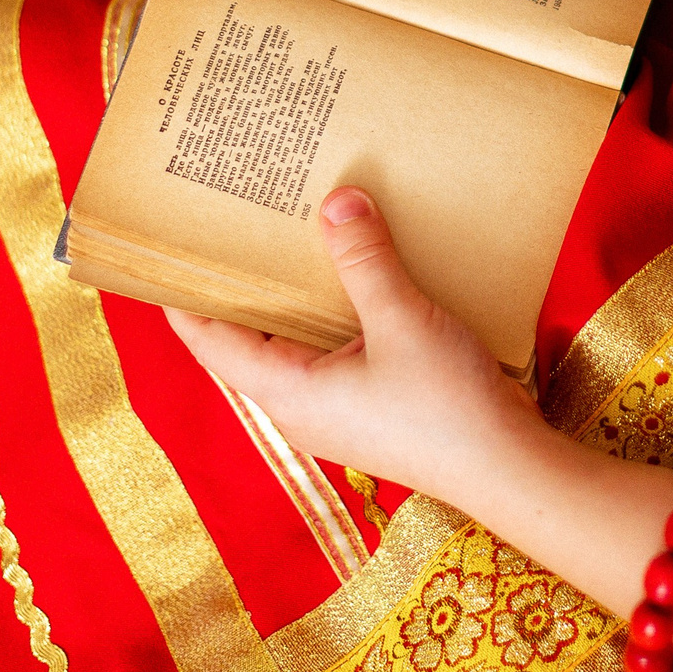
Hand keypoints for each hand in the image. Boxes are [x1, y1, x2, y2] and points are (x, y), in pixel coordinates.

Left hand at [167, 188, 547, 498]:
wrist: (507, 468)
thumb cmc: (447, 407)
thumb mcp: (402, 320)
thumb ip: (365, 260)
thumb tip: (335, 203)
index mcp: (287, 392)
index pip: (210, 341)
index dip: (183, 297)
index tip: (165, 250)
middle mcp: (300, 404)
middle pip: (249, 337)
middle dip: (243, 284)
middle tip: (235, 226)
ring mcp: (336, 408)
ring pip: (294, 341)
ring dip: (293, 295)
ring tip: (293, 237)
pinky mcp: (370, 404)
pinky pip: (333, 348)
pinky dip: (332, 310)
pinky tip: (357, 275)